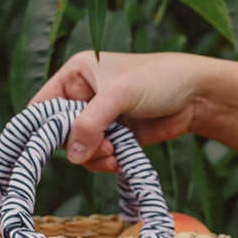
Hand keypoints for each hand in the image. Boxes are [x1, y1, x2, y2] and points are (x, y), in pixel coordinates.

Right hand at [30, 51, 206, 170]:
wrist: (197, 95)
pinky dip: (107, 162)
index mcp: (76, 75)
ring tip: (116, 152)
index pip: (42, 105)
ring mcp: (100, 119)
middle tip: (102, 146)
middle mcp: (83, 96)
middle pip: (59, 133)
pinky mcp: (116, 137)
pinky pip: (99, 157)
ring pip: (79, 150)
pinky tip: (122, 159)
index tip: (43, 149)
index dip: (39, 128)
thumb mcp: (119, 94)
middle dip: (78, 145)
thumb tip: (72, 155)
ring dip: (95, 157)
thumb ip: (90, 123)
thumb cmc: (159, 79)